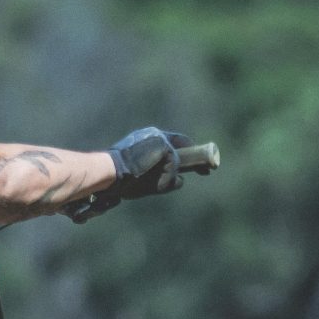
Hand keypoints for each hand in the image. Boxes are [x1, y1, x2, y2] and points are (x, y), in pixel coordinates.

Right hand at [69, 127, 188, 220]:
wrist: (109, 173)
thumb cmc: (122, 180)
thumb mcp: (146, 181)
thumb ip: (165, 178)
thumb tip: (182, 180)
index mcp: (146, 140)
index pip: (172, 143)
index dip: (186, 153)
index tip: (200, 165)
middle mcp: (154, 134)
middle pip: (182, 143)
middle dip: (197, 158)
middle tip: (209, 170)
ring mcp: (159, 138)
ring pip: (176, 162)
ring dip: (167, 178)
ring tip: (148, 183)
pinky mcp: (162, 146)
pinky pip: (172, 169)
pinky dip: (165, 180)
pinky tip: (150, 182)